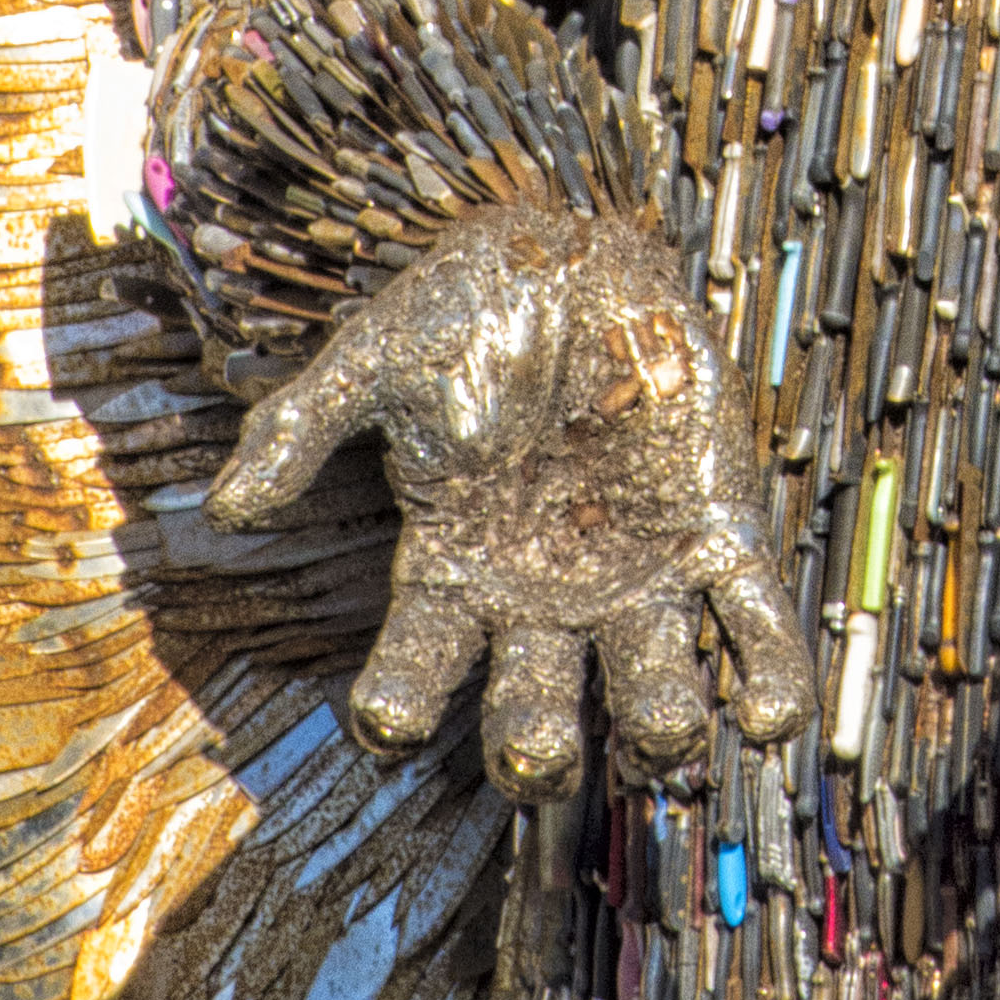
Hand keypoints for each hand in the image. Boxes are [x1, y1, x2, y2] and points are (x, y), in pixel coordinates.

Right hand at [207, 204, 814, 797]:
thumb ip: (300, 426)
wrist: (575, 249)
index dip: (399, 713)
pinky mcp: (712, 533)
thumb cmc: (465, 309)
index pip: (416, 678)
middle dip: (536, 750)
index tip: (390, 717)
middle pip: (535, 715)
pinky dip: (768, 676)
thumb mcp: (373, 360)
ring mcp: (632, 577)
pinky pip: (750, 623)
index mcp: (454, 574)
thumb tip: (227, 505)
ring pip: (649, 693)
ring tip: (667, 731)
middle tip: (536, 748)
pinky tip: (772, 717)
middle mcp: (541, 602)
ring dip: (660, 729)